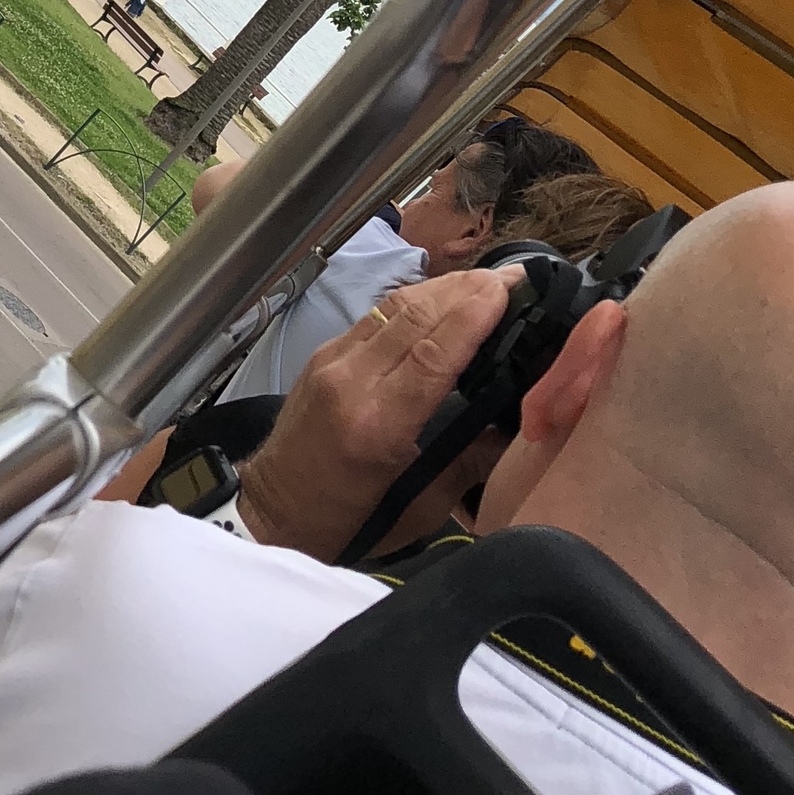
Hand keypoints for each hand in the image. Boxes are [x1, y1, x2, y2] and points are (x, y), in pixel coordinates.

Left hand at [236, 266, 521, 559]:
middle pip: (414, 316)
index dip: (472, 316)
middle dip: (466, 289)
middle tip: (513, 276)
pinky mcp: (322, 354)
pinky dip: (414, 301)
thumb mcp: (421, 507)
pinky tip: (443, 298)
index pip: (432, 353)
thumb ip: (470, 464)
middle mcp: (350, 381)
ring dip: (442, 287)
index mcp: (378, 425)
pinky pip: (375, 316)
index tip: (509, 290)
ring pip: (393, 307)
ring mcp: (331, 361)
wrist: (274, 509)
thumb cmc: (348, 518)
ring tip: (486, 280)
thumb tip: (520, 429)